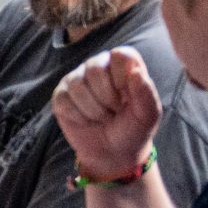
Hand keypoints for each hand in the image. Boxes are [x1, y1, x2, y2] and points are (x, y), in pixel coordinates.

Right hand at [52, 47, 161, 182]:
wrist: (112, 153)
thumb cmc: (133, 129)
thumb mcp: (147, 115)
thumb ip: (145, 92)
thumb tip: (135, 70)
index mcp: (122, 66)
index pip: (121, 55)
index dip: (123, 77)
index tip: (127, 96)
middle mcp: (98, 67)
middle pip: (94, 68)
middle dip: (107, 98)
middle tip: (114, 111)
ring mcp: (76, 80)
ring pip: (77, 86)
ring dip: (93, 110)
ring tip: (102, 117)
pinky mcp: (60, 95)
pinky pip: (64, 100)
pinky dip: (78, 116)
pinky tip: (86, 120)